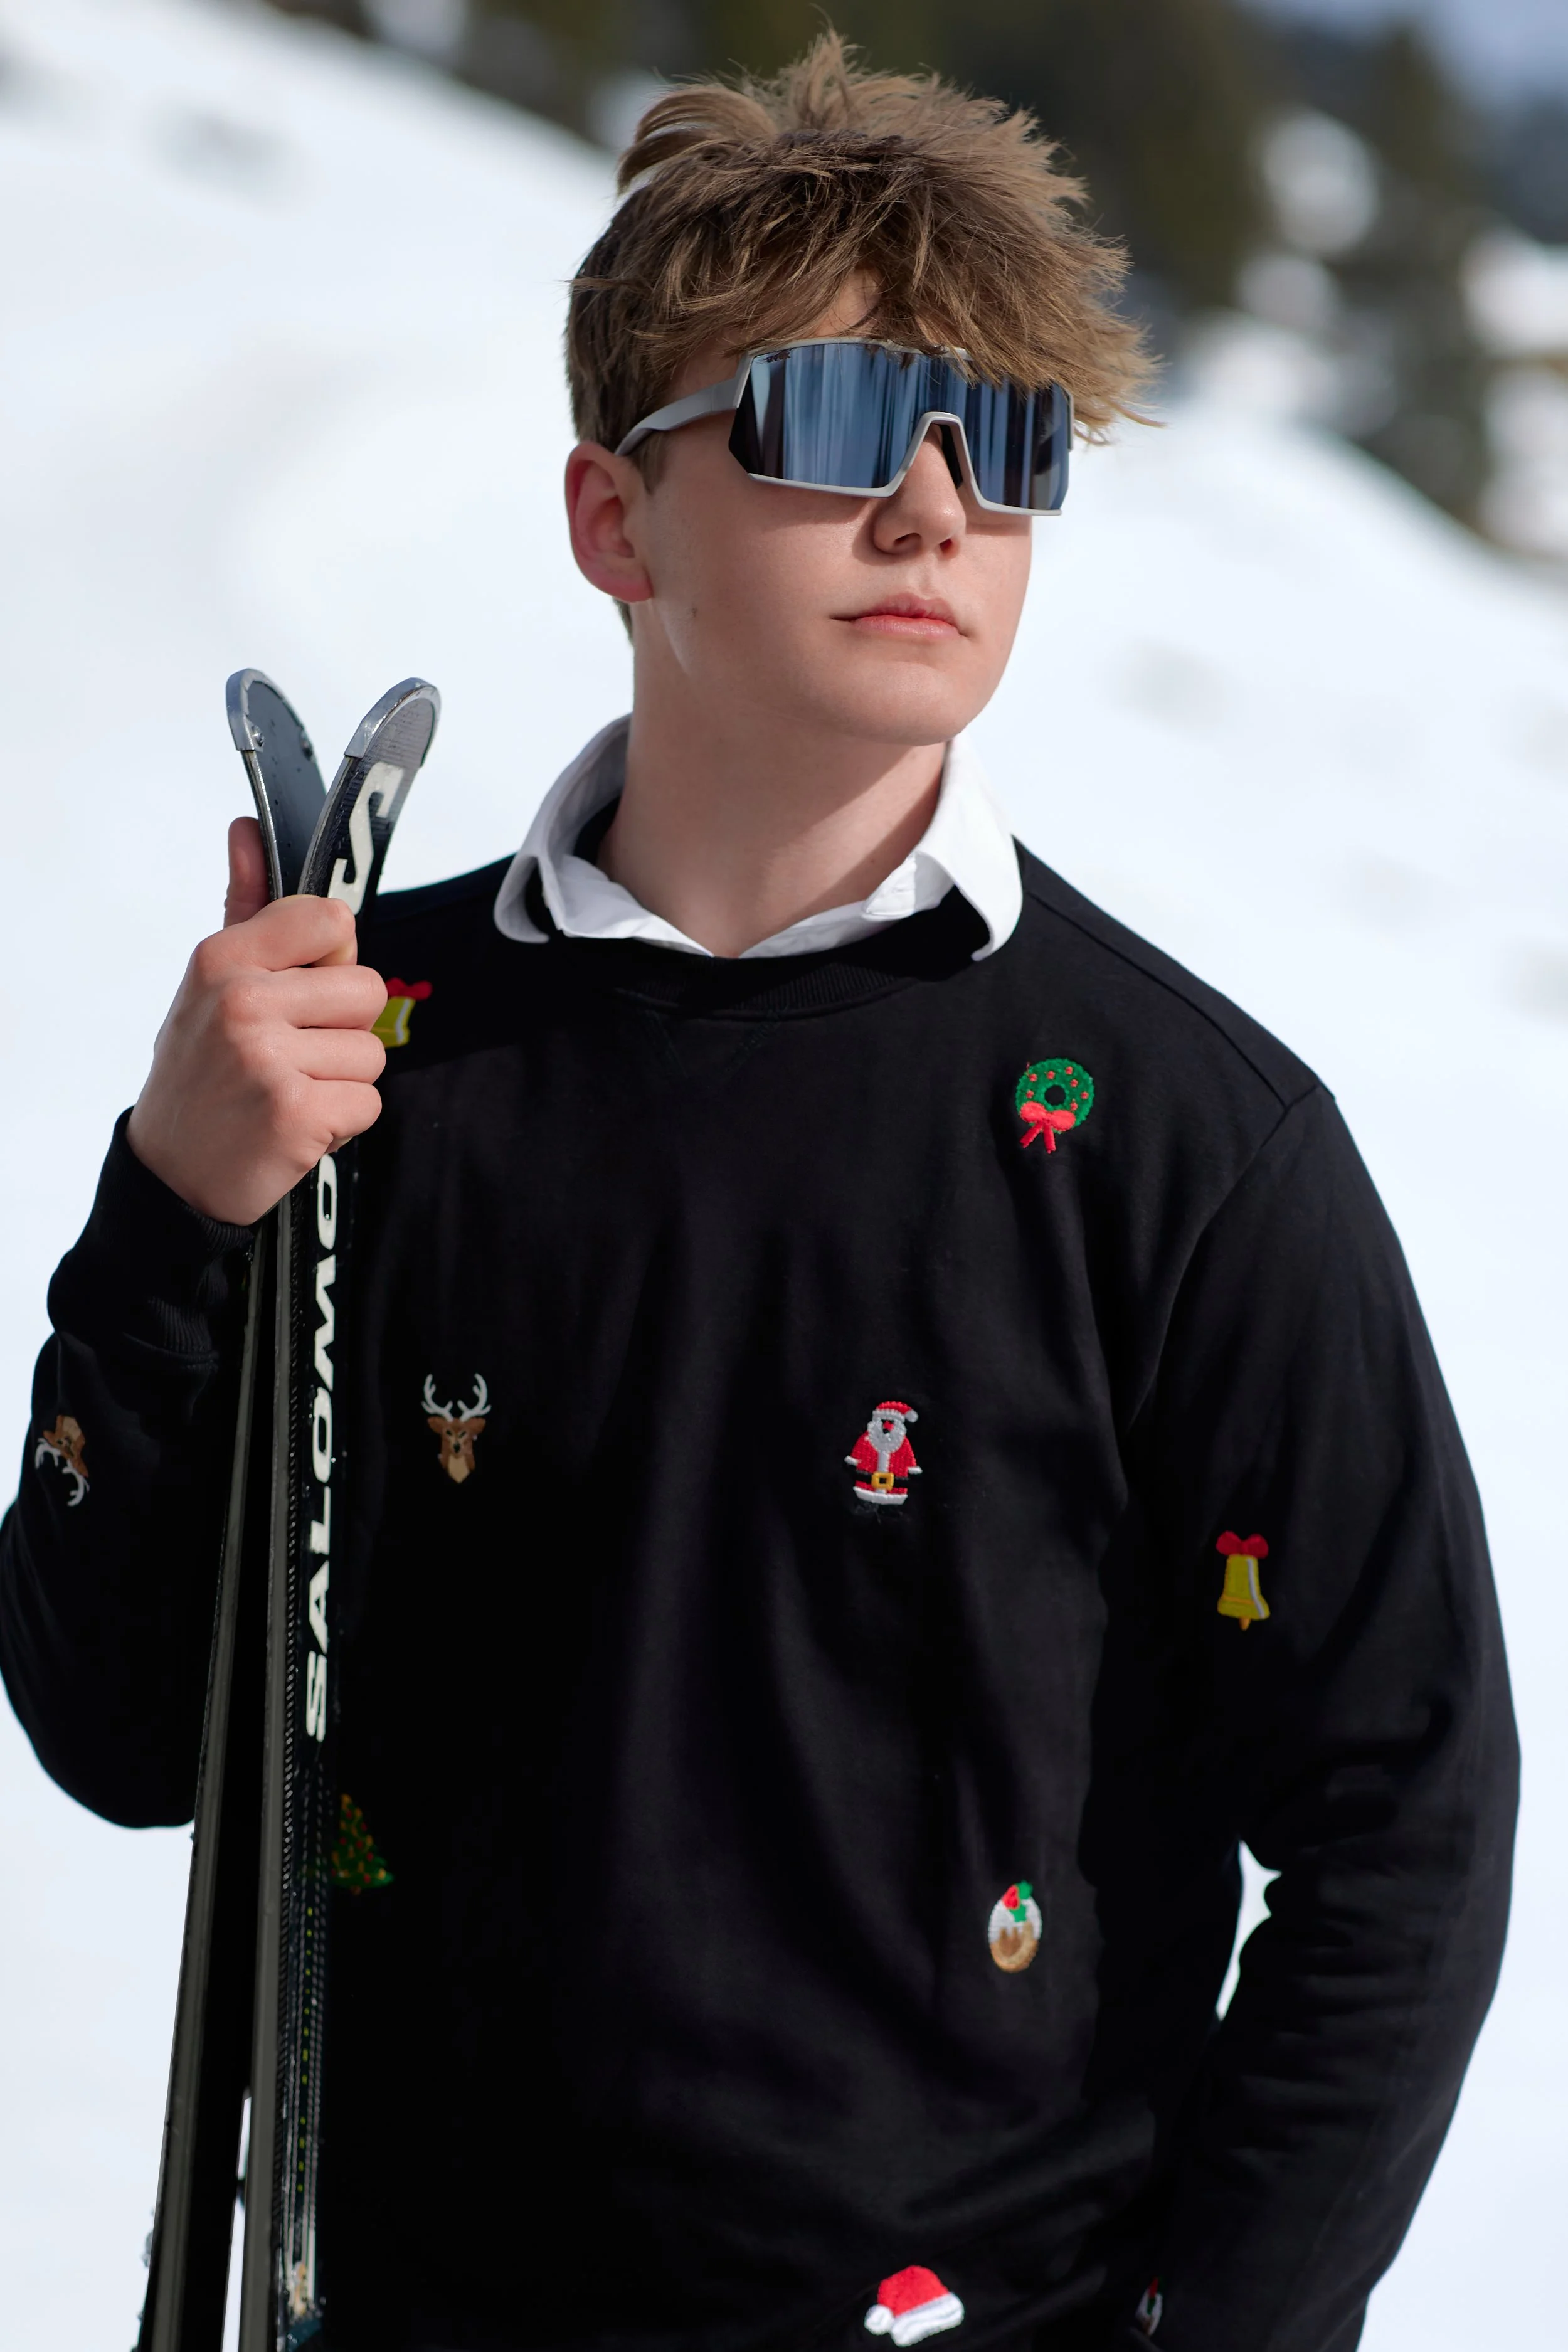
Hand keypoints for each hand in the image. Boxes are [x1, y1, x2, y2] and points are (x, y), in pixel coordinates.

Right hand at [126, 818, 388, 1224]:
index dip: (335, 961)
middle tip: (294, 1056)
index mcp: (224, 958)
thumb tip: (248, 827)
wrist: (170, 1173)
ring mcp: (267, 1057)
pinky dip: (342, 1124)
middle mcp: (242, 1000)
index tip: (303, 991)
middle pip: (368, 990)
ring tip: (290, 1092)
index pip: (333, 920)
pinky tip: (295, 1126)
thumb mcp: (211, 984)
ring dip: (342, 1081)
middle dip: (345, 1030)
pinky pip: (369, 1103)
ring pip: (371, 1052)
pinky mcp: (295, 1113)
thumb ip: (246, 907)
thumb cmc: (201, 1072)